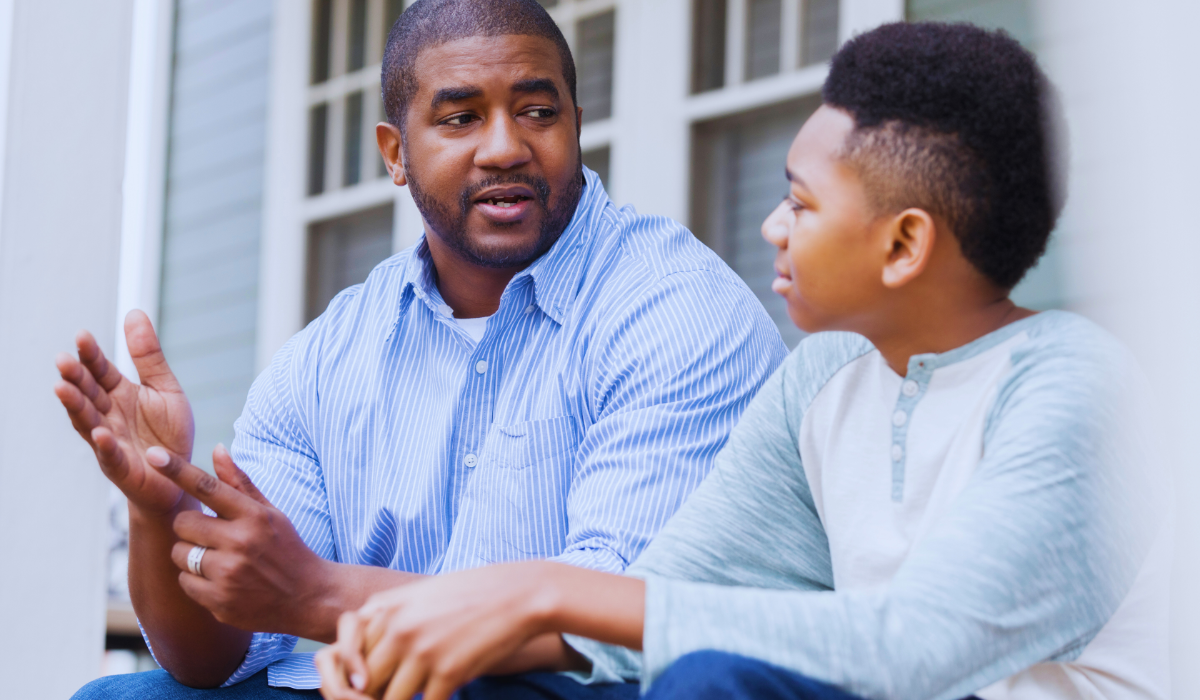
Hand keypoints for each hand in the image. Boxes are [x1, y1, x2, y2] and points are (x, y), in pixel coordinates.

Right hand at [54, 310, 194, 514]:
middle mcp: (108, 415)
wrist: (179, 476)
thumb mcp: (164, 388)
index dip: (91, 355)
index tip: (82, 336)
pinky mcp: (121, 466)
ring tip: (63, 389)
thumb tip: (134, 312)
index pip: (100, 371)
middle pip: (88, 393)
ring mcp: (110, 441)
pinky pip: (111, 455)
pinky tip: (100, 433)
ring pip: (88, 421)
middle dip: (75, 378)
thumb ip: (148, 356)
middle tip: (63, 360)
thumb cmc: (168, 433)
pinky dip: (104, 444)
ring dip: (75, 407)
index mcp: (119, 394)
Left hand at [147, 444, 337, 637]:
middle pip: (183, 523)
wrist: (308, 597)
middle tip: (212, 535)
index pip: (208, 487)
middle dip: (190, 527)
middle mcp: (240, 543)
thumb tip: (217, 448)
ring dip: (190, 556)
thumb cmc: (286, 548)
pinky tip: (221, 582)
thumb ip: (240, 483)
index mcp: (253, 516)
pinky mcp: (220, 601)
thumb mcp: (270, 513)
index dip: (177, 470)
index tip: (153, 454)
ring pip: (180, 554)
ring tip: (218, 560)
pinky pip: (184, 582)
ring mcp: (229, 574)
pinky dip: (196, 581)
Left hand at [317, 561, 565, 699]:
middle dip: (374, 697)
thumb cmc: (470, 594)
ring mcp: (422, 652)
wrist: (519, 594)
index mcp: (386, 608)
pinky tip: (444, 698)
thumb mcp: (420, 594)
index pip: (348, 656)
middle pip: (365, 683)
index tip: (373, 685)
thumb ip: (389, 618)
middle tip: (396, 694)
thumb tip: (364, 656)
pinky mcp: (449, 672)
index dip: (357, 678)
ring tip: (419, 696)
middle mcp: (398, 629)